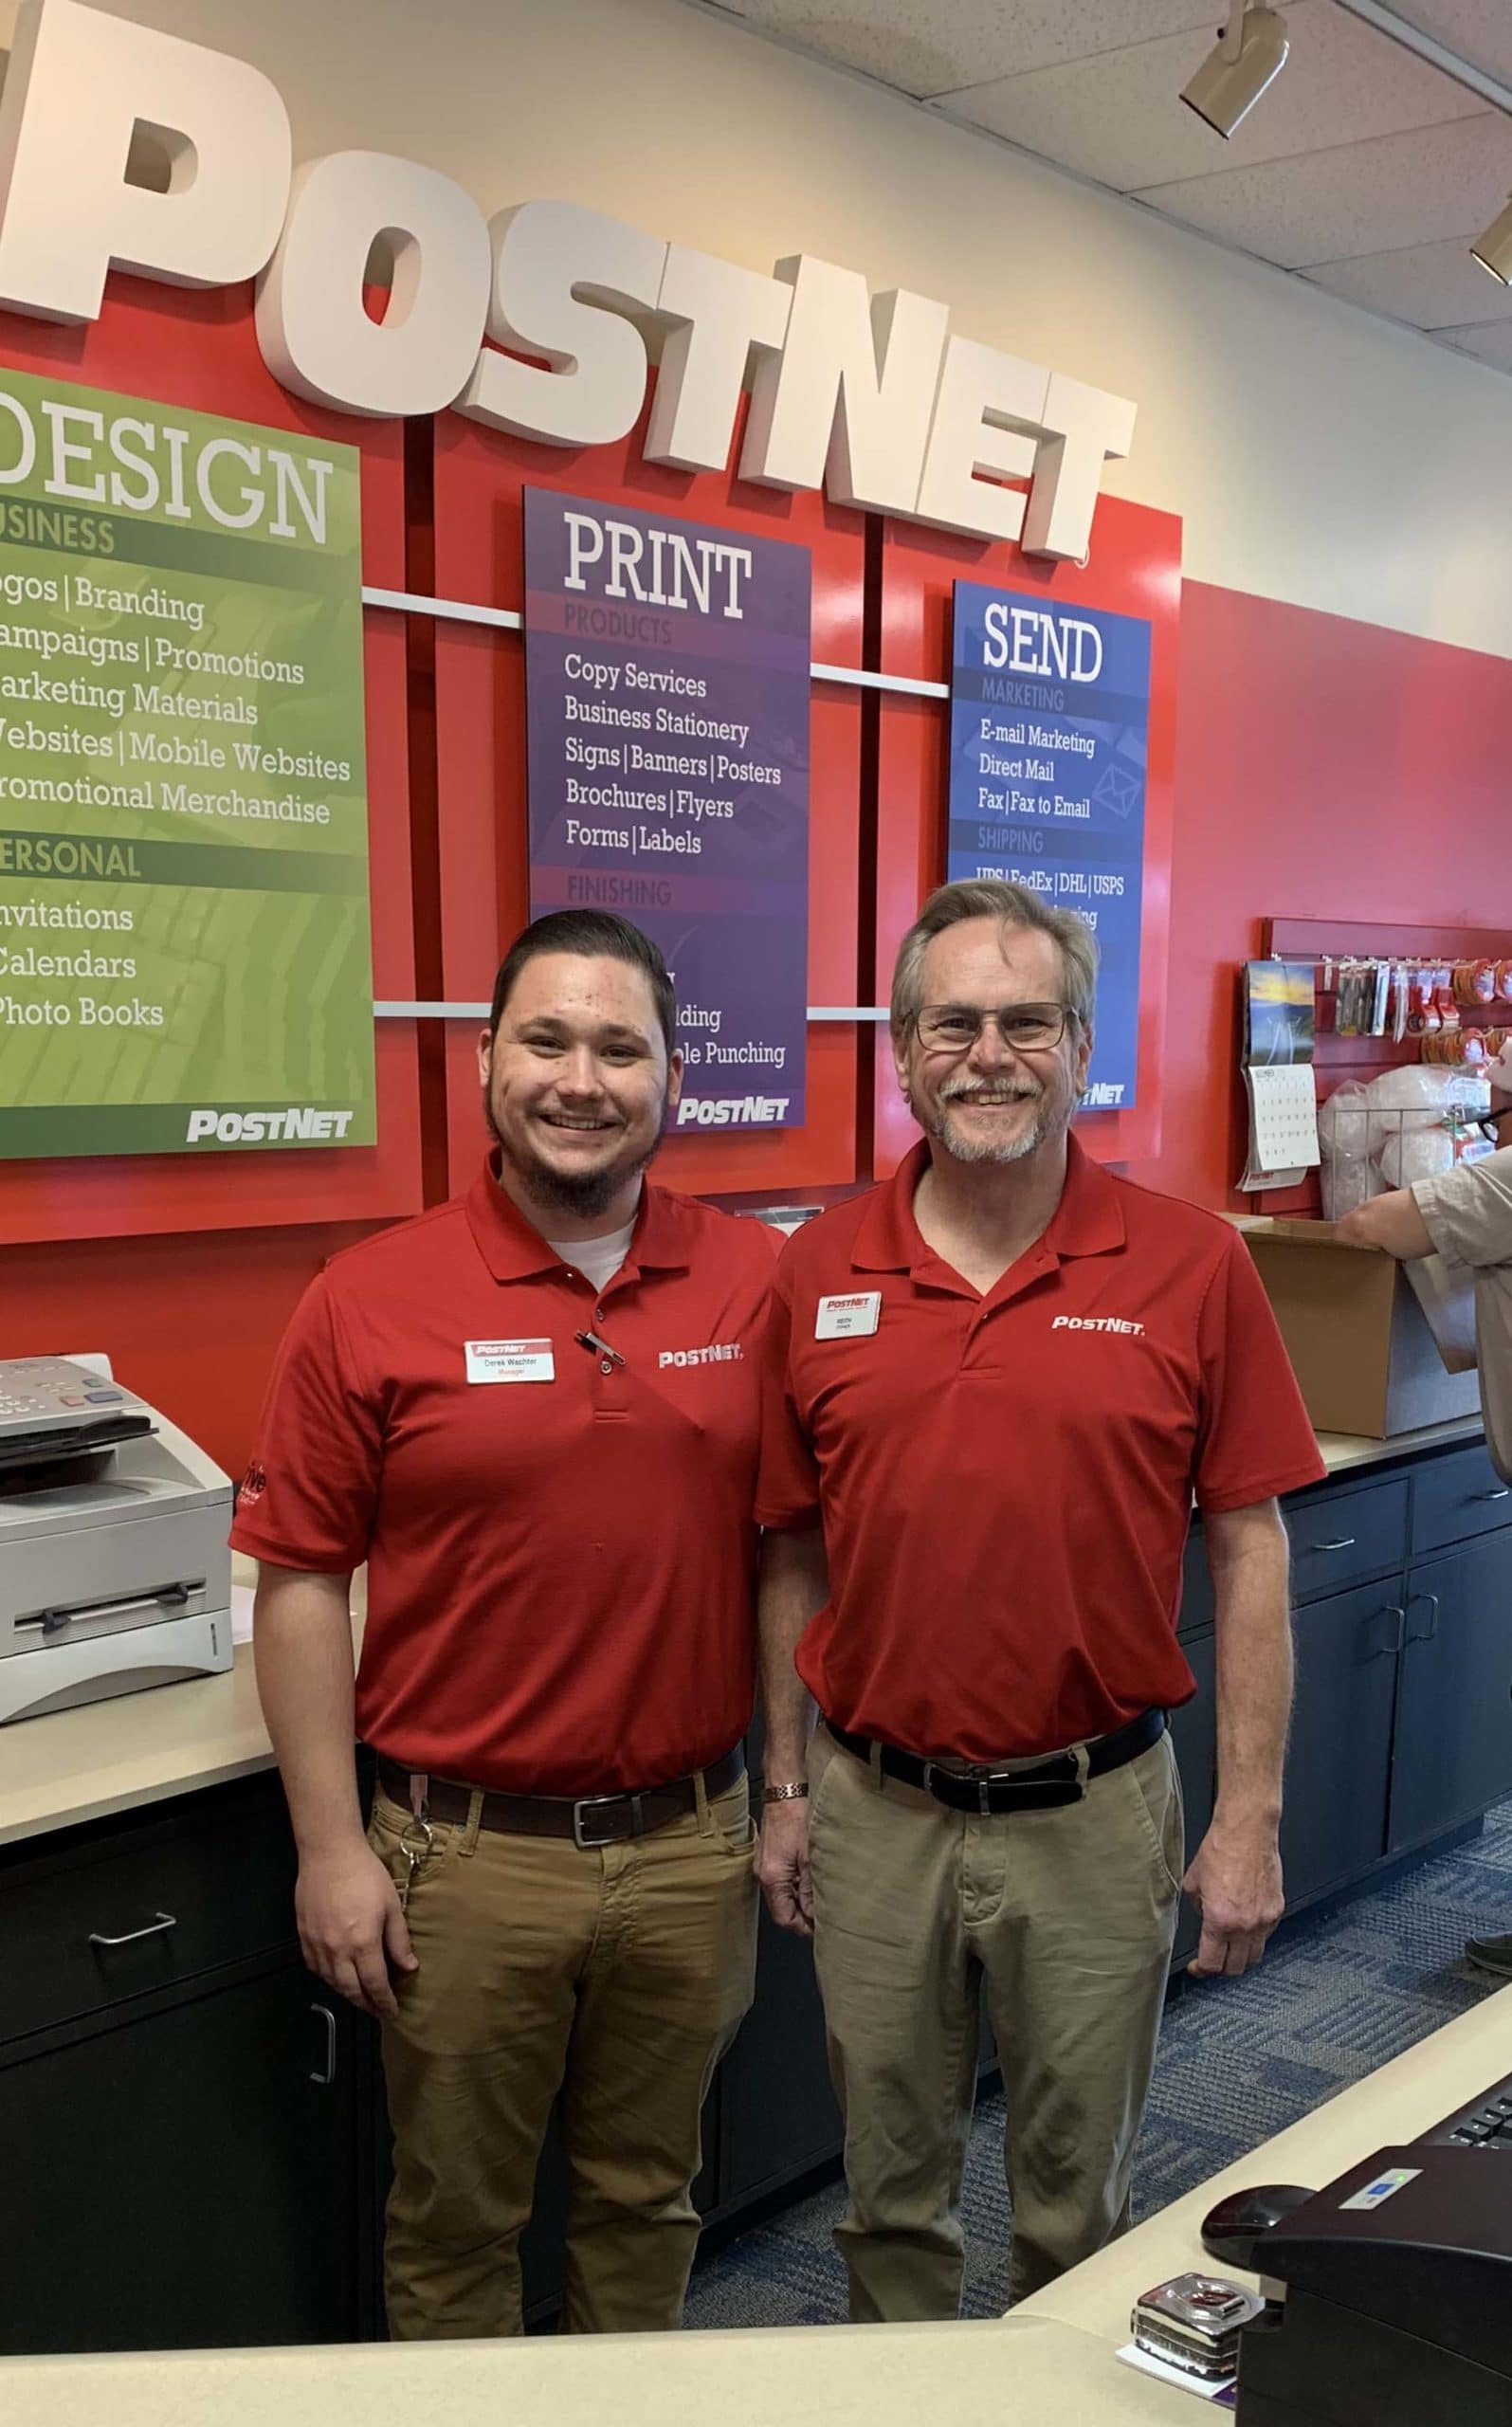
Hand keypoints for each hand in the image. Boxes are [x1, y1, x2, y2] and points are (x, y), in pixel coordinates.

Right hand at [296, 1842, 416, 2017]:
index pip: (375, 1984)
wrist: (329, 1854)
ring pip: (331, 1983)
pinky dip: (328, 1979)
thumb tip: (409, 1966)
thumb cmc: (364, 1874)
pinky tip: (337, 1977)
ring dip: (347, 1994)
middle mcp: (337, 1950)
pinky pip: (315, 1968)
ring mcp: (317, 1945)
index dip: (385, 2002)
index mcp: (363, 1943)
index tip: (392, 2011)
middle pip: (351, 1990)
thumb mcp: (392, 1905)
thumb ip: (399, 1940)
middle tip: (377, 2010)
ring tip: (360, 1997)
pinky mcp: (303, 1937)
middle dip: (366, 2005)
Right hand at [756, 1795, 812, 1935]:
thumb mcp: (810, 1858)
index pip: (784, 1918)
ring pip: (783, 1895)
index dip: (803, 1927)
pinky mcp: (770, 1857)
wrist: (785, 1792)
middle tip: (825, 1915)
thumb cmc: (797, 1817)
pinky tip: (812, 1880)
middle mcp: (763, 1875)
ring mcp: (764, 1865)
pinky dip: (796, 1885)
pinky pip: (782, 1881)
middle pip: (782, 1909)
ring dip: (800, 1900)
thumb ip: (811, 1889)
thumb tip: (814, 1914)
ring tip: (821, 1897)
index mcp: (771, 1879)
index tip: (821, 1929)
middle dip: (803, 1915)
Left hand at [1183, 1815, 1282, 1979]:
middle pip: (1236, 1968)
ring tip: (1230, 1946)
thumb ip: (1197, 1909)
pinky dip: (1255, 1938)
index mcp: (1220, 1920)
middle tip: (1212, 1958)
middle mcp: (1245, 1925)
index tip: (1197, 1968)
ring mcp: (1264, 1920)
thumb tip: (1202, 1919)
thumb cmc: (1220, 1849)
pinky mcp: (1277, 1910)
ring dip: (1241, 1956)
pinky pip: (1267, 1936)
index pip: (1212, 1963)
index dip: (1201, 1970)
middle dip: (1221, 1967)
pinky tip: (1245, 1926)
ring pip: (1254, 1956)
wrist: (1247, 1832)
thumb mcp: (1193, 1883)